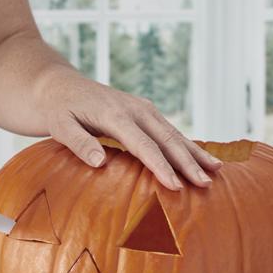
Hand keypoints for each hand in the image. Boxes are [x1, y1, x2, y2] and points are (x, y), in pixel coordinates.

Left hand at [41, 73, 222, 189]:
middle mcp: (135, 109)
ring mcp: (142, 109)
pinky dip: (186, 145)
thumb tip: (100, 162)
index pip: (143, 146)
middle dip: (187, 163)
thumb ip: (79, 143)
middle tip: (204, 184)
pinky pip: (168, 131)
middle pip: (167, 139)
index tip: (175, 186)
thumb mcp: (60, 126)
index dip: (160, 167)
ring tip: (215, 172)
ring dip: (194, 153)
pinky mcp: (144, 112)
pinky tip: (200, 158)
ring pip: (173, 134)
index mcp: (116, 115)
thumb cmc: (58, 110)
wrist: (58, 87)